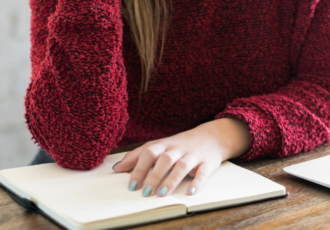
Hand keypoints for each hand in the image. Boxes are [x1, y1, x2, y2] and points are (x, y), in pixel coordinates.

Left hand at [113, 118, 251, 197]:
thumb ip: (138, 155)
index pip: (149, 152)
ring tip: (162, 193)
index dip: (139, 168)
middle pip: (165, 159)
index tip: (131, 184)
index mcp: (165, 145)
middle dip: (154, 176)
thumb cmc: (181, 144)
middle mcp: (178, 149)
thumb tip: (117, 168)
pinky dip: (197, 182)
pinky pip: (202, 172)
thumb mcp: (159, 146)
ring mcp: (193, 155)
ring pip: (182, 165)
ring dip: (171, 179)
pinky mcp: (207, 163)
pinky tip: (190, 191)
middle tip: (145, 192)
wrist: (211, 137)